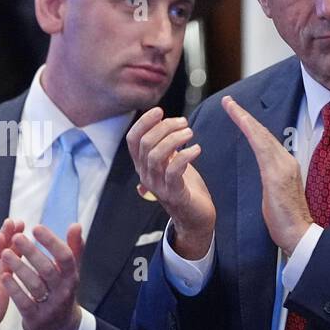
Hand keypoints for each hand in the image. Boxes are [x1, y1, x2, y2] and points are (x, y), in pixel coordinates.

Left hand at [0, 224, 84, 329]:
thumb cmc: (62, 293)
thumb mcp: (70, 273)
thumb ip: (73, 249)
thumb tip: (76, 225)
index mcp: (72, 278)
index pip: (66, 257)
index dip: (52, 242)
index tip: (36, 228)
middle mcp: (63, 292)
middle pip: (48, 270)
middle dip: (32, 253)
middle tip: (16, 237)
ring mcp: (50, 307)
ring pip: (34, 285)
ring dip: (19, 268)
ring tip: (4, 253)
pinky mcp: (36, 318)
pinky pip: (24, 302)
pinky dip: (13, 288)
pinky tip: (2, 275)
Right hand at [127, 107, 215, 259]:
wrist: (195, 218)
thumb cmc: (186, 187)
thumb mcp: (172, 163)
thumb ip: (165, 146)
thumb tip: (164, 122)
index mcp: (143, 166)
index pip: (133, 139)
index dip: (143, 122)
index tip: (160, 111)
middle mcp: (146, 175)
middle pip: (146, 143)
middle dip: (165, 127)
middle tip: (184, 123)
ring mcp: (158, 186)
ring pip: (156, 155)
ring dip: (174, 139)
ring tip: (190, 133)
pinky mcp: (174, 194)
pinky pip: (173, 171)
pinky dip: (185, 156)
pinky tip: (197, 150)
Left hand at [222, 95, 312, 256]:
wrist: (299, 235)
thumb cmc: (286, 220)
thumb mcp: (275, 194)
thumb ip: (271, 180)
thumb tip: (265, 174)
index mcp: (285, 166)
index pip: (265, 141)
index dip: (251, 126)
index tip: (238, 114)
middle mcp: (286, 161)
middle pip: (263, 133)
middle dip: (245, 115)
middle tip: (228, 101)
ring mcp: (283, 166)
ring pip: (261, 135)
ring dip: (244, 118)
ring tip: (230, 105)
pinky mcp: (277, 174)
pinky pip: (261, 147)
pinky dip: (251, 131)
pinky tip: (241, 121)